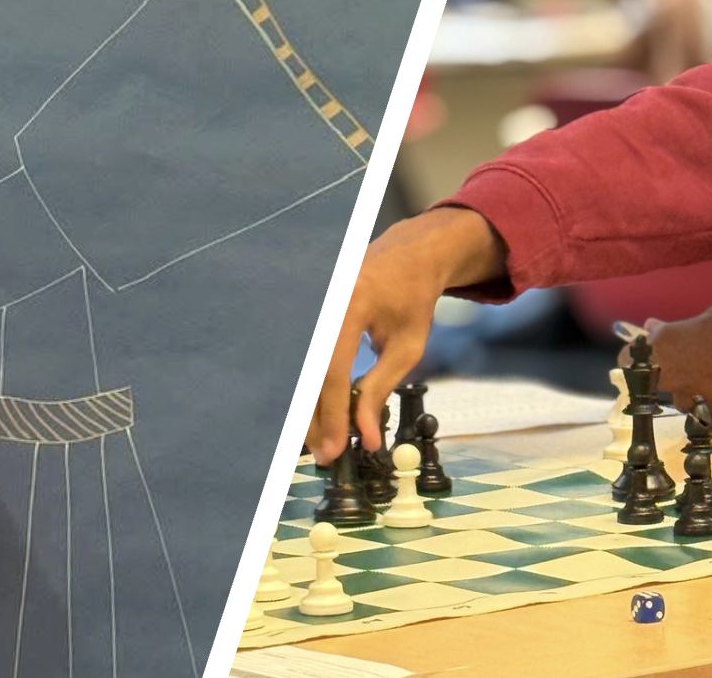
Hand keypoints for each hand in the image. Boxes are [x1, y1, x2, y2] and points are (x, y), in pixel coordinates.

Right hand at [311, 209, 495, 462]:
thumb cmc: (411, 298)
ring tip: (322, 441)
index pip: (331, 370)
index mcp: (349, 303)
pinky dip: (309, 389)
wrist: (407, 256)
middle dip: (314, 419)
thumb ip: (381, 388)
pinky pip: (303, 359)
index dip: (332, 414)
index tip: (336, 448)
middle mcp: (320, 299)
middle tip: (325, 454)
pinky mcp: (306, 311)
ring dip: (308, 409)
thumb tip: (365, 435)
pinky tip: (318, 415)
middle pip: (306, 373)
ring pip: (300, 370)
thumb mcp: (407, 346)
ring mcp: (309, 302)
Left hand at [637, 306, 711, 426]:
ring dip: (696, 386)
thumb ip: (682, 326)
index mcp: (664, 345)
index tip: (654, 347)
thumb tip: (653, 325)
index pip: (629, 357)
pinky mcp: (707, 421)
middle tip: (696, 359)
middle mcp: (668, 378)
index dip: (640, 353)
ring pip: (683, 394)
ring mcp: (687, 403)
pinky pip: (706, 408)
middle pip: (656, 377)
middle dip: (671, 369)